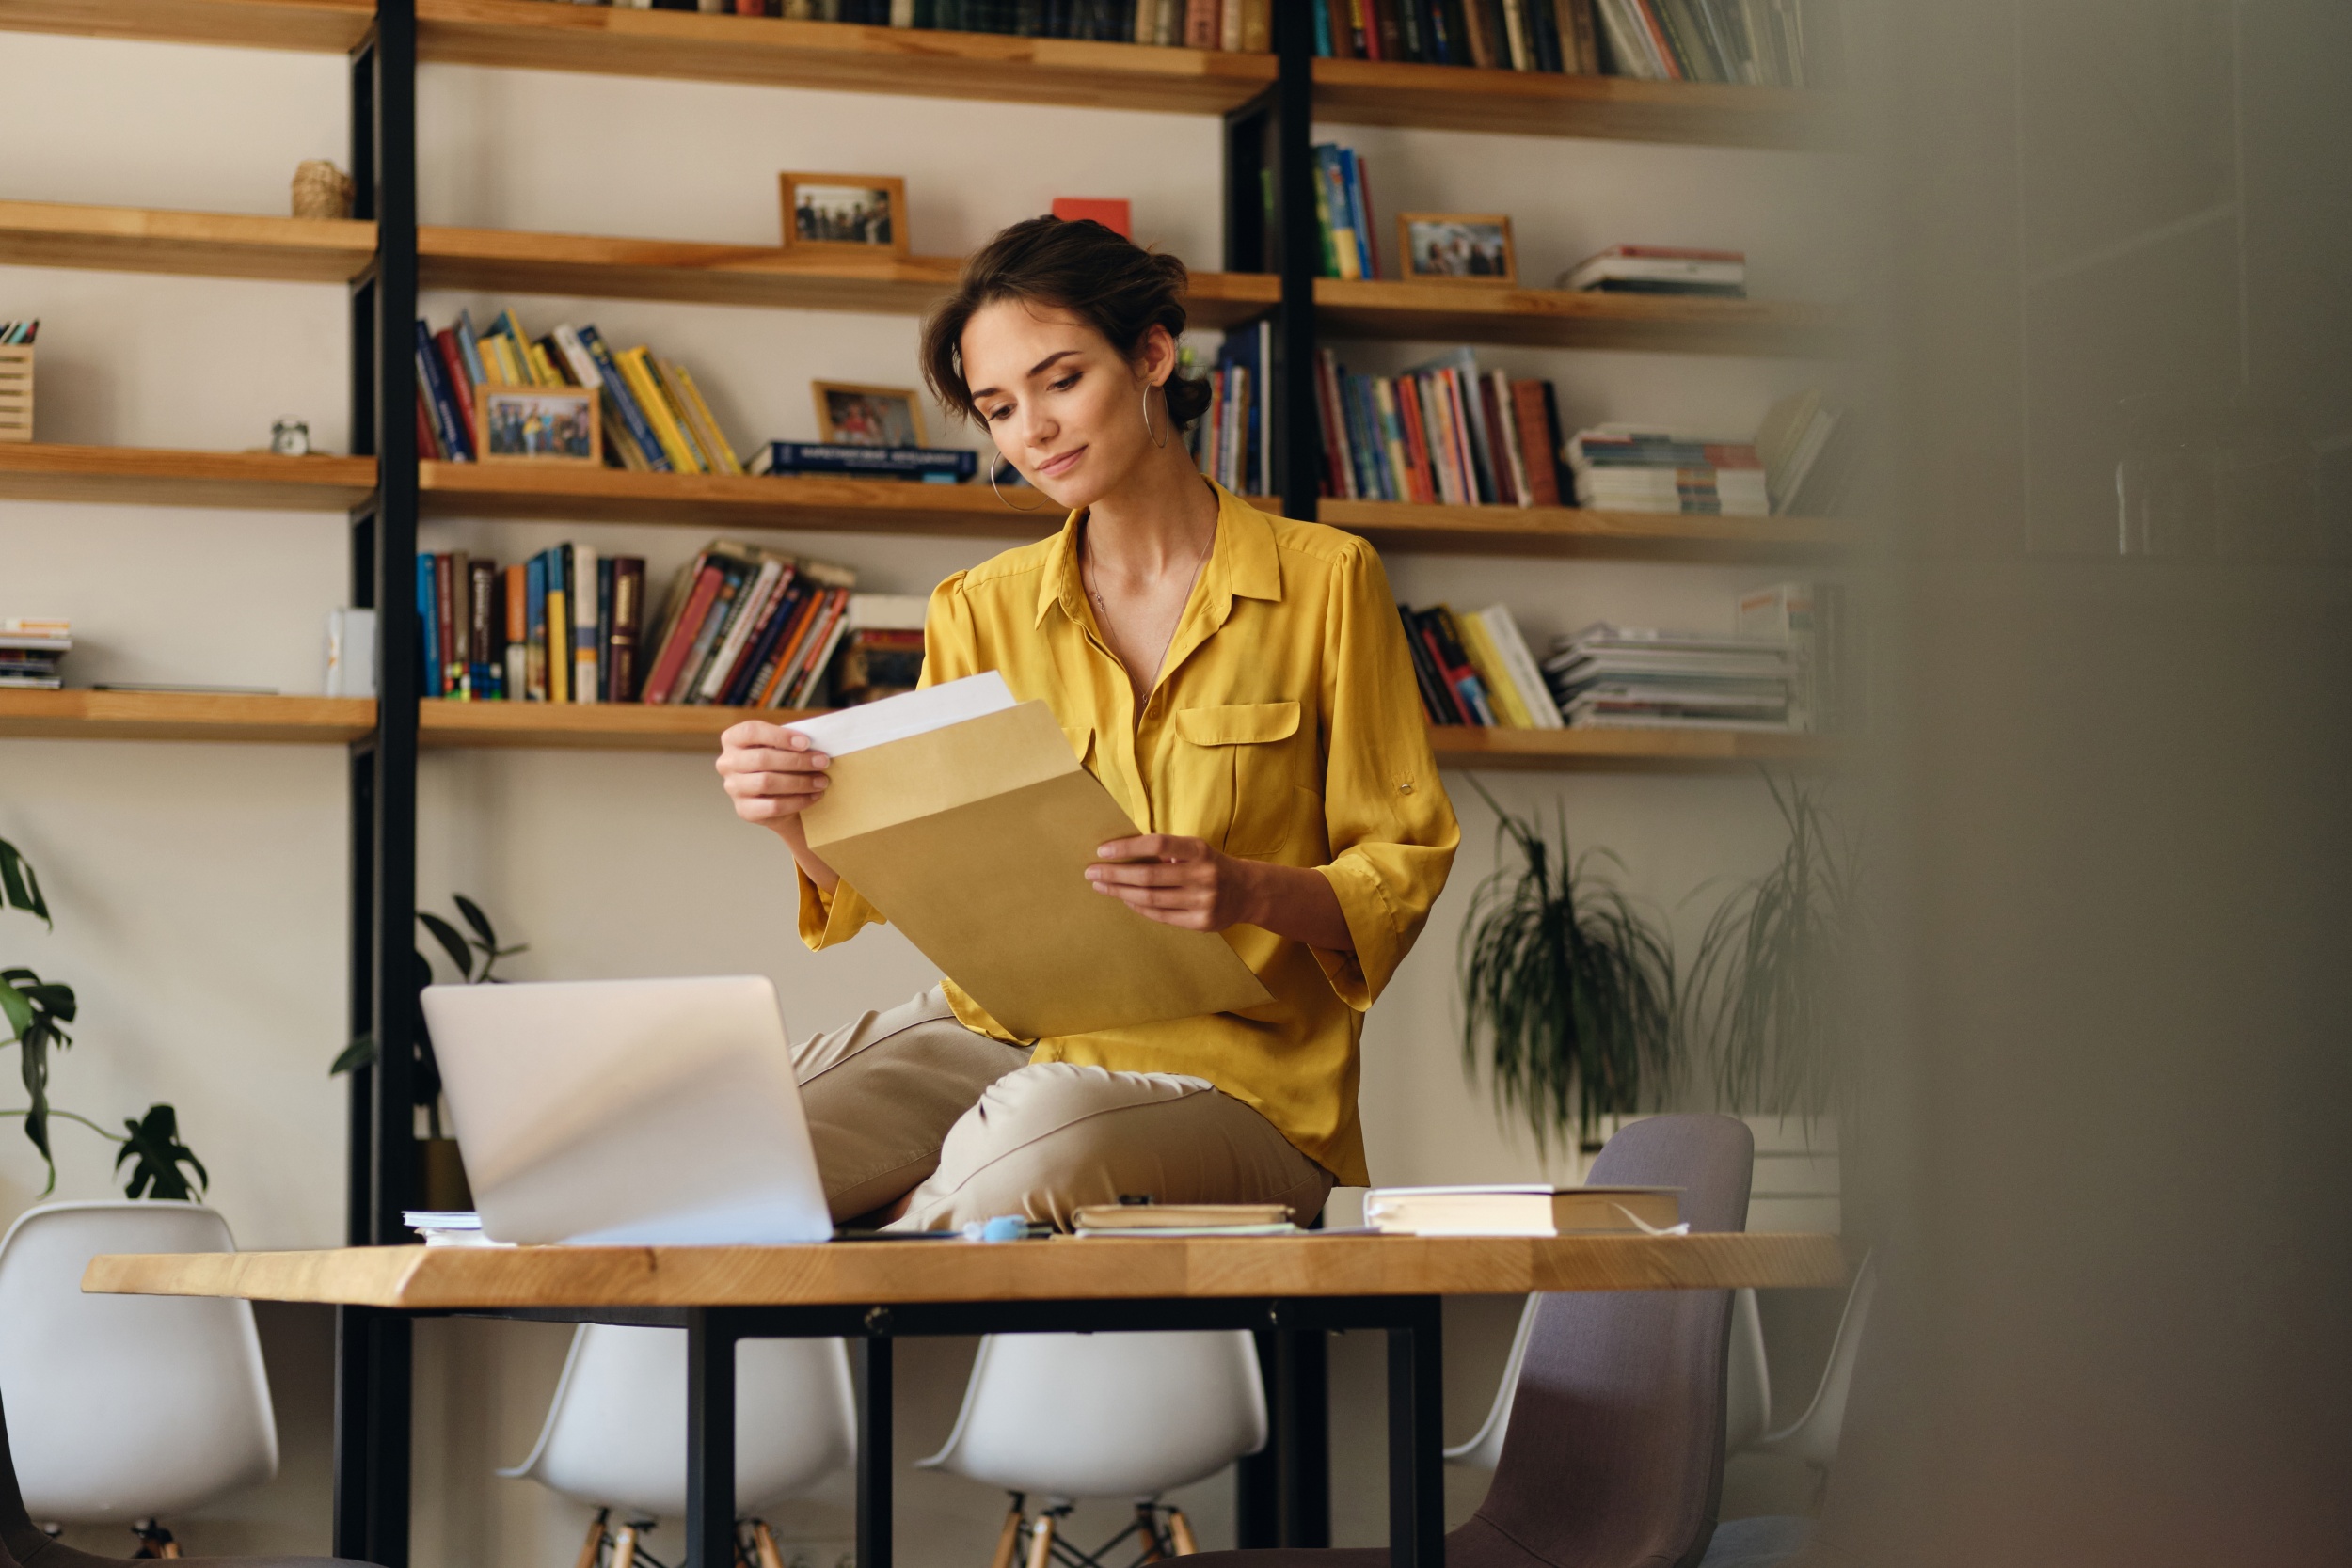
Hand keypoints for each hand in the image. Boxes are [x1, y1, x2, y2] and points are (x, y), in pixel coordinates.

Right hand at [716, 720, 831, 834]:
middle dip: (797, 761)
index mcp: (733, 739)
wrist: (779, 798)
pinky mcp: (744, 810)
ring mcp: (733, 788)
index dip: (779, 736)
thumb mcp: (783, 747)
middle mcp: (727, 763)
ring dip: (800, 781)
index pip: (751, 731)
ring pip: (767, 782)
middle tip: (823, 762)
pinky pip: (773, 806)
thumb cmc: (782, 764)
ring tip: (822, 781)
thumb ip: (791, 742)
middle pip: (761, 758)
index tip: (806, 742)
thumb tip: (818, 743)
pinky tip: (814, 796)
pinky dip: (798, 801)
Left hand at [1084, 834, 1261, 932]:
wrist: (1248, 891)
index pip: (1157, 845)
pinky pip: (1160, 915)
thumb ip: (1166, 853)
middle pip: (1148, 876)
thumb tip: (1122, 854)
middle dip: (1114, 874)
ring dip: (1120, 892)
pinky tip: (1124, 899)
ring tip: (1101, 886)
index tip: (1102, 850)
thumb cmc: (1210, 866)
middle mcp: (1203, 875)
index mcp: (1199, 850)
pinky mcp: (1201, 923)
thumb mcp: (1195, 850)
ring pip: (1151, 898)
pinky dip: (1138, 906)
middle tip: (1091, 872)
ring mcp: (1203, 901)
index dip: (1128, 847)